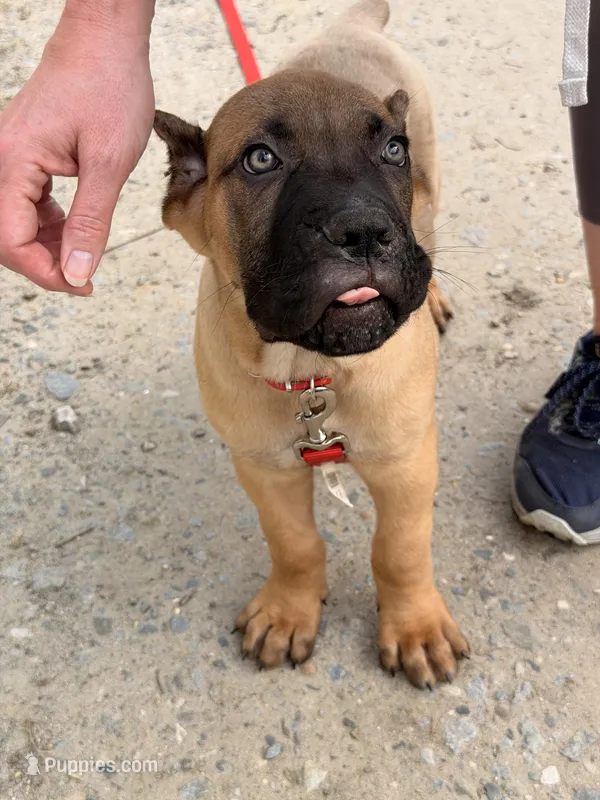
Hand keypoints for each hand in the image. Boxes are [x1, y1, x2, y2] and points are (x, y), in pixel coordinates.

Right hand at [0, 12, 154, 293]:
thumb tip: (77, 272)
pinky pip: (25, 203)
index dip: (45, 272)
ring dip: (46, 247)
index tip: (82, 285)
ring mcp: (9, 156)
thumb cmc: (110, 88)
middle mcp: (1, 159)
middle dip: (43, 264)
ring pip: (14, 222)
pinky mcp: (24, 154)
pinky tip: (75, 230)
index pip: (11, 240)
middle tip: (85, 279)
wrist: (105, 42)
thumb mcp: (109, 164)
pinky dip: (48, 225)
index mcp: (13, 162)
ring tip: (85, 256)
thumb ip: (90, 222)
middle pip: (6, 235)